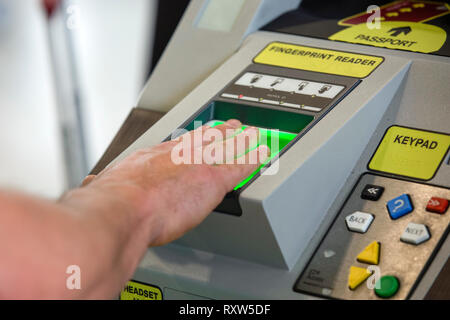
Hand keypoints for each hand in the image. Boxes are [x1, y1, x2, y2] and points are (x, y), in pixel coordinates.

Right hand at [80, 119, 269, 245]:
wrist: (124, 209)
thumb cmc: (111, 201)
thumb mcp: (101, 187)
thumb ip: (100, 184)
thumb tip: (90, 184)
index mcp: (152, 156)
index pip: (177, 144)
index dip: (190, 140)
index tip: (196, 138)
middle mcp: (177, 154)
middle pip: (204, 137)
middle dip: (218, 131)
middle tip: (230, 125)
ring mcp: (197, 163)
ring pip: (224, 145)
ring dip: (238, 139)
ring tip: (250, 133)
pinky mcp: (214, 179)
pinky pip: (241, 165)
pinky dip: (253, 159)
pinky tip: (262, 154)